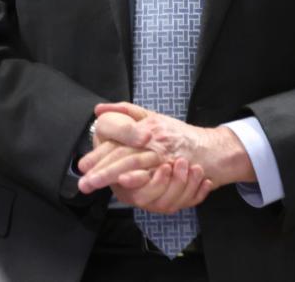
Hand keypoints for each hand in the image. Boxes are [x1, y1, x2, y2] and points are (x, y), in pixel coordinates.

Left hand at [77, 102, 252, 205]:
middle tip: (84, 181)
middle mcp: (153, 138)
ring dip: (111, 175)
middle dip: (100, 167)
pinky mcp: (172, 170)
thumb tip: (100, 109)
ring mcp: (163, 154)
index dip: (99, 150)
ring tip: (94, 184)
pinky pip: (153, 176)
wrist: (211, 150)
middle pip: (122, 152)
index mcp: (146, 125)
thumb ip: (126, 112)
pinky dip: (139, 179)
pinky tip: (125, 183)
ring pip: (133, 163)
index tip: (83, 165)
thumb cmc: (179, 136)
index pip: (118, 136)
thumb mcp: (153, 117)